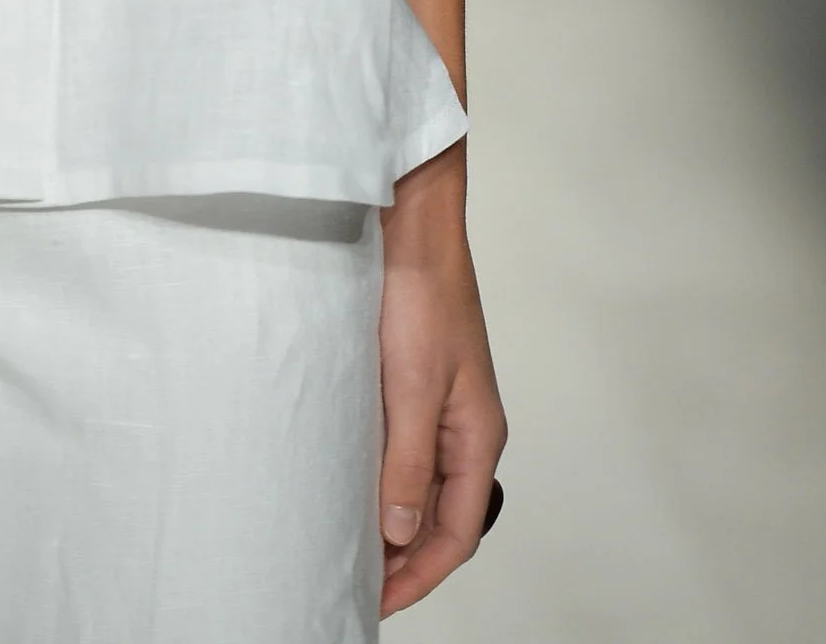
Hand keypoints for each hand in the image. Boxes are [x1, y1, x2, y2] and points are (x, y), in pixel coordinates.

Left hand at [377, 148, 505, 614]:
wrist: (409, 224)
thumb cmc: (422, 293)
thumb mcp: (414, 384)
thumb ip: (407, 460)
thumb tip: (398, 531)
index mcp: (478, 435)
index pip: (457, 532)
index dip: (420, 574)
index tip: (379, 601)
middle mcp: (464, 428)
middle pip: (440, 516)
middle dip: (404, 559)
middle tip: (356, 585)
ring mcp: (439, 406)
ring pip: (420, 485)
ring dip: (390, 520)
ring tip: (347, 548)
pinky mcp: (412, 383)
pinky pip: (401, 449)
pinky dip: (379, 478)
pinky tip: (347, 485)